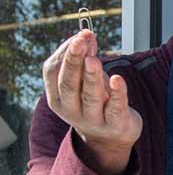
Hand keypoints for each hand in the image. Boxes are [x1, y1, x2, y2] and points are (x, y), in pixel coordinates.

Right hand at [43, 30, 141, 174]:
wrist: (111, 139)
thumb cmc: (97, 103)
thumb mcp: (88, 82)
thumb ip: (87, 59)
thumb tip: (87, 35)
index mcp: (57, 97)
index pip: (53, 72)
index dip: (66, 52)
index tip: (80, 35)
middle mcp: (71, 110)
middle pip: (68, 84)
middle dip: (73, 61)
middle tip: (80, 41)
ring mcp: (93, 120)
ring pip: (89, 96)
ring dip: (91, 76)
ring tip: (93, 59)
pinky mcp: (115, 125)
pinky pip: (115, 108)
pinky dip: (116, 93)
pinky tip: (117, 79)